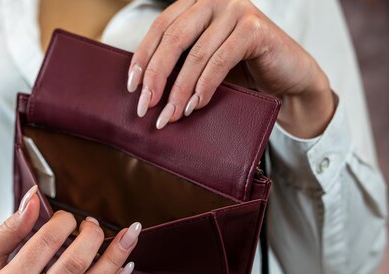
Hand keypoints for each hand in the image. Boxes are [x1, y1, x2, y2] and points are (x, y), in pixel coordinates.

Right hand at [0, 185, 140, 273]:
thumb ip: (10, 229)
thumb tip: (35, 198)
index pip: (46, 242)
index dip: (63, 222)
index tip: (66, 217)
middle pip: (75, 263)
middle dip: (92, 236)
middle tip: (93, 224)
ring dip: (116, 257)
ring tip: (131, 234)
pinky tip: (125, 267)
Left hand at [127, 0, 335, 137]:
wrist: (288, 78)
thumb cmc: (241, 71)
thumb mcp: (202, 63)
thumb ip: (177, 63)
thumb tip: (140, 88)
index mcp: (196, 4)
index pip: (160, 28)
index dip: (143, 57)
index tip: (131, 86)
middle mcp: (213, 0)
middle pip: (173, 39)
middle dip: (156, 76)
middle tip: (145, 107)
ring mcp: (236, 9)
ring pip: (195, 54)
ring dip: (179, 90)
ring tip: (169, 116)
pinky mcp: (254, 28)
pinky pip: (220, 61)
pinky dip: (204, 87)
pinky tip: (194, 106)